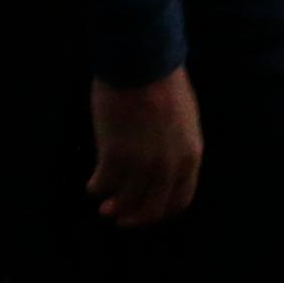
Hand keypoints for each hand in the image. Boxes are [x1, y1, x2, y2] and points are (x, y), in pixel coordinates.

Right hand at [90, 69, 202, 225]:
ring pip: (126, 200)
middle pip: (153, 207)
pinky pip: (103, 184)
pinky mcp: (114, 156)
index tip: (147, 212)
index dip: (162, 210)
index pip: (180, 199)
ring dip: (113, 206)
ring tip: (104, 205)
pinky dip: (97, 187)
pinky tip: (92, 184)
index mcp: (191, 155)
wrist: (143, 63)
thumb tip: (163, 166)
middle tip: (121, 219)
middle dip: (136, 216)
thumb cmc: (163, 83)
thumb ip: (176, 146)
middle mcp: (169, 166)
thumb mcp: (184, 120)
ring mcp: (141, 163)